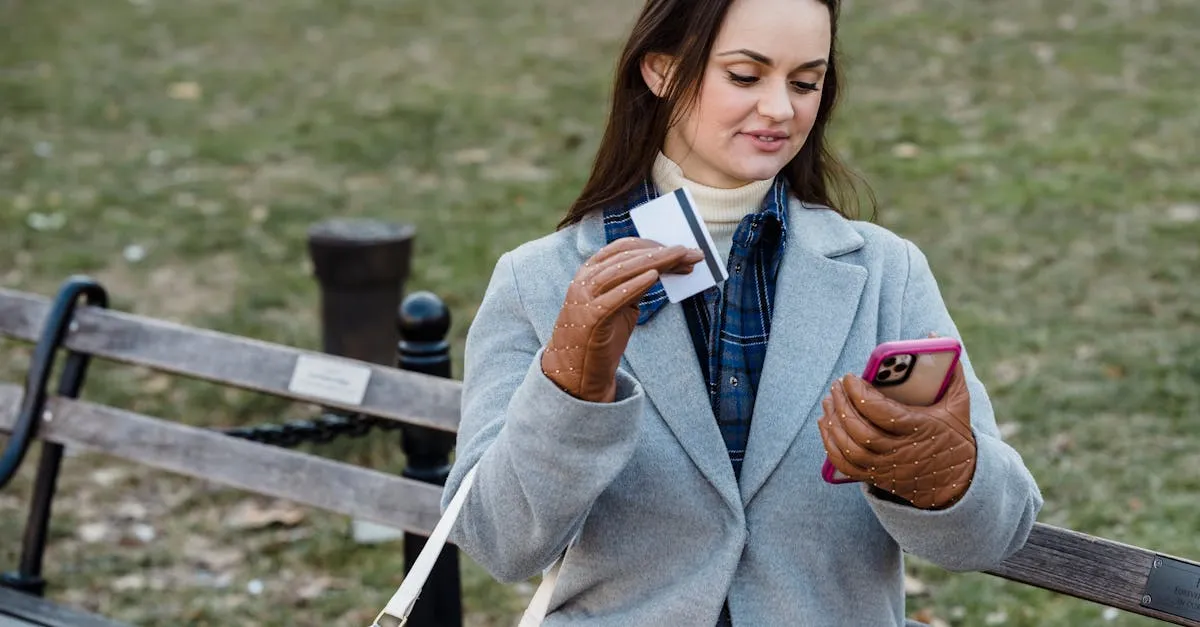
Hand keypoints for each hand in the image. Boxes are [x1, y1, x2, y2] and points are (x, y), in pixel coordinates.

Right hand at [542, 238, 702, 402]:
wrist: (575, 372)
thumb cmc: (601, 336)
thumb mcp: (621, 306)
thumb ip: (636, 286)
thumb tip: (664, 269)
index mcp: (590, 272)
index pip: (623, 248)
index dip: (654, 245)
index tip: (682, 250)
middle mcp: (585, 280)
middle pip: (626, 257)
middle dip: (661, 252)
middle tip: (691, 252)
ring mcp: (585, 299)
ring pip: (620, 271)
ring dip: (653, 262)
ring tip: (678, 258)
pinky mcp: (590, 320)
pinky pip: (613, 298)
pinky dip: (633, 285)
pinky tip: (654, 277)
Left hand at [818, 362, 975, 508]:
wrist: (957, 481)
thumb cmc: (955, 436)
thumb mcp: (959, 403)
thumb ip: (950, 369)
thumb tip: (933, 335)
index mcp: (920, 428)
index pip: (881, 412)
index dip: (859, 394)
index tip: (849, 377)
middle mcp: (901, 451)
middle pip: (860, 431)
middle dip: (843, 405)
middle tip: (835, 386)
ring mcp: (886, 467)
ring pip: (849, 448)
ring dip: (833, 423)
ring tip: (828, 401)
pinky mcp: (876, 477)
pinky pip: (845, 465)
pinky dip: (830, 444)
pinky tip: (826, 424)